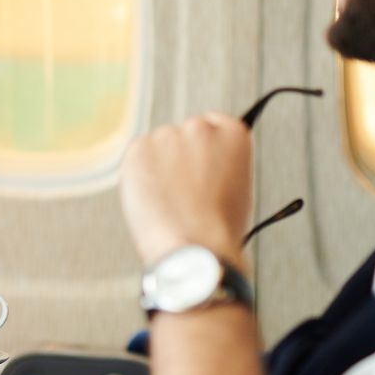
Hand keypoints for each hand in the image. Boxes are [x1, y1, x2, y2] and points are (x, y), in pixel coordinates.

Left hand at [119, 113, 252, 265]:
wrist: (195, 249)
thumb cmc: (218, 230)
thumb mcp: (238, 187)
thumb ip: (220, 163)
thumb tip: (199, 160)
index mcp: (233, 133)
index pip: (213, 125)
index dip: (203, 152)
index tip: (200, 169)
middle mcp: (201, 127)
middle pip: (183, 136)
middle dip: (179, 159)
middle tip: (183, 194)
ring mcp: (168, 136)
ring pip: (158, 149)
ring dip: (158, 168)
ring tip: (169, 204)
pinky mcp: (139, 148)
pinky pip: (137, 160)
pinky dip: (139, 178)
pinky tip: (153, 202)